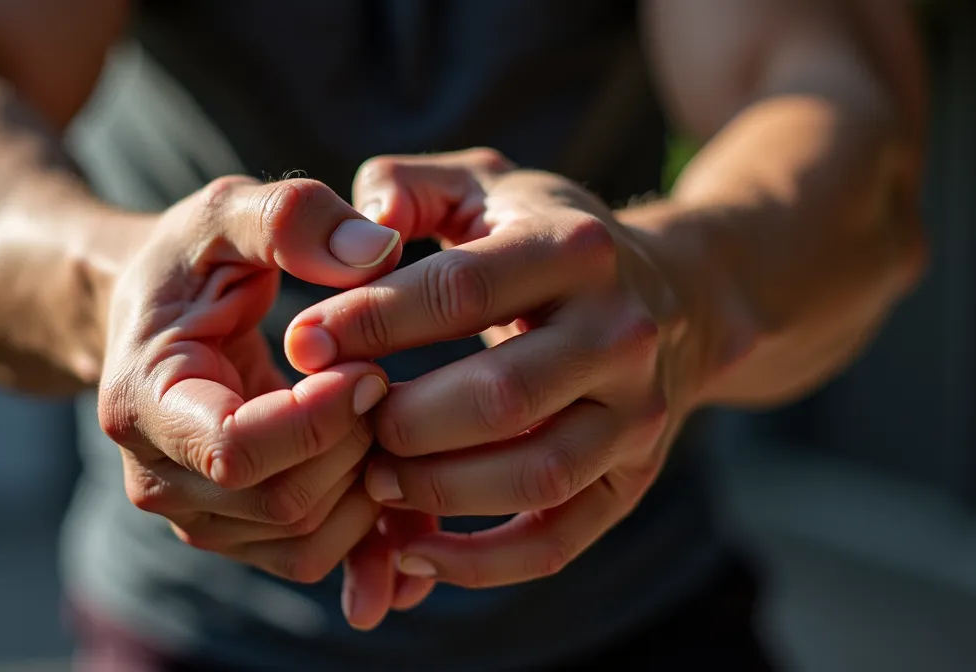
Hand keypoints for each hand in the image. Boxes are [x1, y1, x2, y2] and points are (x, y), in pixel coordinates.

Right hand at [97, 175, 406, 582]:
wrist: (154, 319)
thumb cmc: (190, 261)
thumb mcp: (226, 211)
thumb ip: (291, 216)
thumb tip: (379, 249)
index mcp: (142, 402)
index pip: (236, 448)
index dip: (319, 417)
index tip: (368, 367)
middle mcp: (158, 480)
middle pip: (284, 501)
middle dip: (355, 443)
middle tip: (384, 379)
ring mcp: (197, 519)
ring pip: (307, 540)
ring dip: (369, 486)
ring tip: (383, 413)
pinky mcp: (239, 536)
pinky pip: (316, 557)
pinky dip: (370, 530)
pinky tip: (402, 486)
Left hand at [287, 149, 721, 589]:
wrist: (674, 296)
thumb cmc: (541, 236)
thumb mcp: (483, 183)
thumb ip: (408, 183)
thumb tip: (363, 224)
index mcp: (574, 249)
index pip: (462, 289)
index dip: (373, 321)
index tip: (301, 343)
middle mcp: (620, 334)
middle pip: (503, 397)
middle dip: (403, 419)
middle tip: (339, 422)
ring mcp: (636, 414)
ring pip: (536, 476)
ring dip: (437, 491)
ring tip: (371, 481)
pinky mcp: (632, 478)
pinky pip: (560, 540)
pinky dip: (483, 565)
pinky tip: (414, 555)